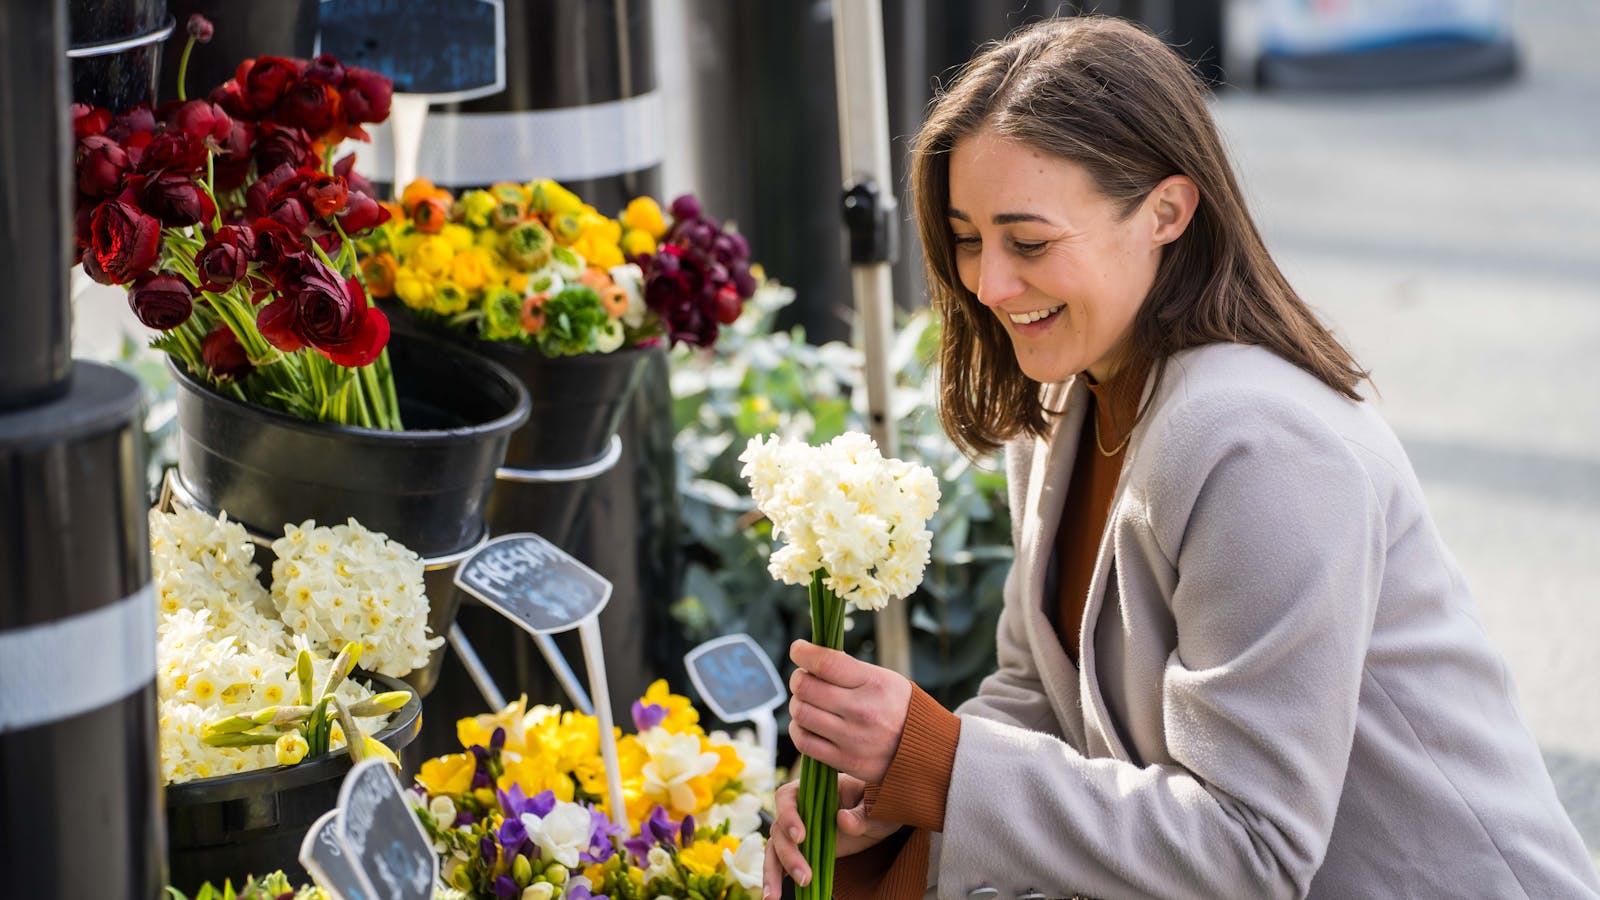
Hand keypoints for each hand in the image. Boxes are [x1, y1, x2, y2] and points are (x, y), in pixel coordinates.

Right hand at [763, 773, 901, 897]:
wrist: (879, 818)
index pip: (787, 796)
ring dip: (773, 872)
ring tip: (773, 897)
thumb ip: (860, 814)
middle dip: (788, 855)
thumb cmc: (876, 803)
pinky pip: (781, 863)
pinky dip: (775, 879)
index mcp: (812, 788)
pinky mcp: (800, 850)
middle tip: (804, 877)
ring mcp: (798, 830)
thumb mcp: (874, 808)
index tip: (800, 837)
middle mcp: (799, 808)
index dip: (789, 816)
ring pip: (775, 849)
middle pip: (779, 829)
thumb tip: (842, 820)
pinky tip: (773, 897)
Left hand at [788, 639, 912, 783]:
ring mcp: (852, 738)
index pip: (826, 663)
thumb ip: (849, 670)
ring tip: (806, 702)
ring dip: (798, 704)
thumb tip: (812, 659)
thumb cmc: (900, 708)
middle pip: (806, 688)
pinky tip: (807, 724)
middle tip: (803, 679)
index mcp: (873, 683)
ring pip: (801, 714)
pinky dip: (799, 730)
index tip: (798, 649)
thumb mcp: (885, 679)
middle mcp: (861, 711)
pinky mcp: (845, 761)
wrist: (927, 750)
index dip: (803, 652)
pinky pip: (804, 743)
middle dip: (798, 679)